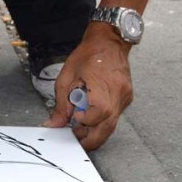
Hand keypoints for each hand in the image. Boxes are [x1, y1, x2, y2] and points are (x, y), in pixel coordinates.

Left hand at [43, 25, 133, 150]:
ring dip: (96, 131)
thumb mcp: (66, 78)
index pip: (96, 117)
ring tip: (80, 128)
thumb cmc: (87, 55)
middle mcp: (118, 97)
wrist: (108, 42)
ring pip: (112, 125)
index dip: (84, 122)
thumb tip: (56, 123)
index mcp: (103, 89)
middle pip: (106, 129)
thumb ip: (61, 104)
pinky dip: (103, 120)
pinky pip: (115, 116)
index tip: (74, 119)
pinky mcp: (126, 98)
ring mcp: (124, 98)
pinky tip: (91, 115)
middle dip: (90, 139)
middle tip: (75, 139)